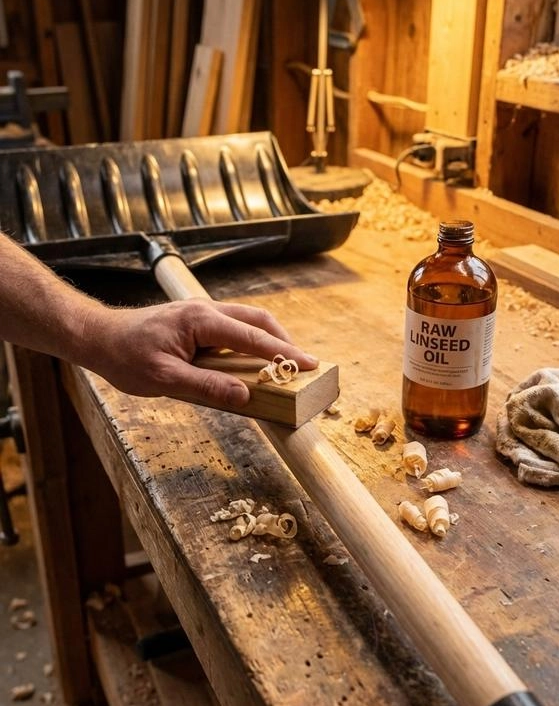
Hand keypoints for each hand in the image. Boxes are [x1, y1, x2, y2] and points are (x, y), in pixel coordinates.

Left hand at [84, 298, 317, 407]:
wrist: (100, 338)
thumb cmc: (126, 357)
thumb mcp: (164, 379)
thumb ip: (206, 386)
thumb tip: (245, 395)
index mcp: (201, 321)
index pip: (252, 338)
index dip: (284, 353)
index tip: (310, 365)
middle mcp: (206, 310)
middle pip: (258, 320)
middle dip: (285, 341)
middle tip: (306, 365)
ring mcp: (202, 313)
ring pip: (248, 320)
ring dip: (270, 339)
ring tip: (285, 363)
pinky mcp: (197, 321)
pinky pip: (234, 327)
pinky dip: (252, 340)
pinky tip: (254, 359)